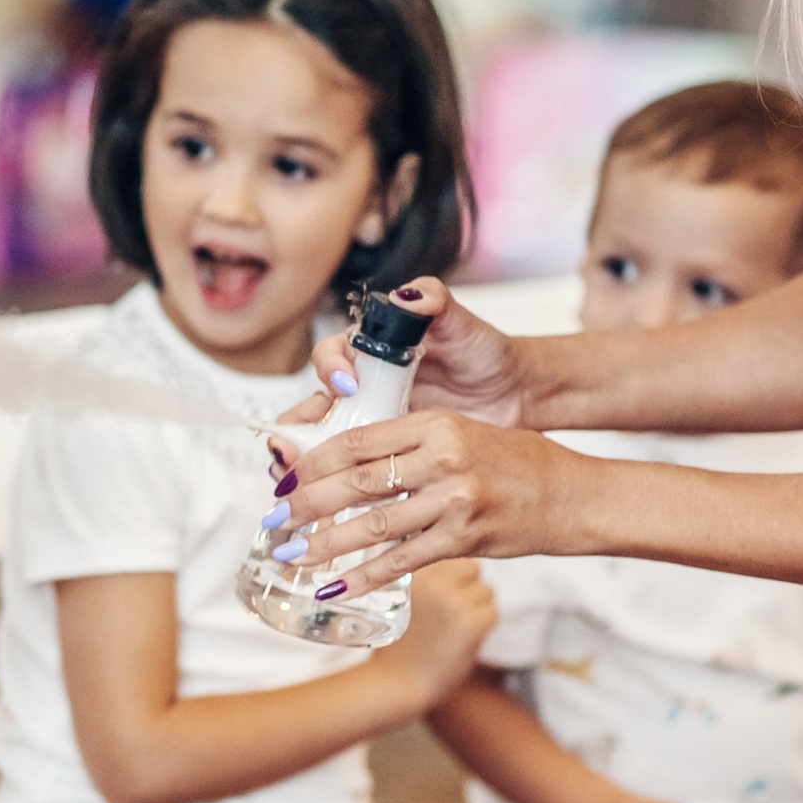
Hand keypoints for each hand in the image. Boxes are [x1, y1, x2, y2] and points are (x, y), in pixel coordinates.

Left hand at [271, 409, 589, 600]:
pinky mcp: (465, 539)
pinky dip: (364, 576)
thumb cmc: (516, 463)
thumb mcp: (462, 434)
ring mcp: (454, 501)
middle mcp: (442, 459)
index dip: (314, 461)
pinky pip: (403, 561)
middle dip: (307, 503)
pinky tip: (336, 586)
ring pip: (373, 525)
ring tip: (291, 554)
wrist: (573, 495)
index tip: (287, 477)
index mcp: (435, 424)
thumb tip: (346, 466)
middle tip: (275, 518)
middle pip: (356, 482)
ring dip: (325, 543)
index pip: (357, 440)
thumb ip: (409, 445)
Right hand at [272, 279, 530, 471]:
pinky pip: (351, 474)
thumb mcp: (460, 324)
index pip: (332, 357)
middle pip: (310, 408)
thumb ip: (434, 301)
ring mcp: (371, 424)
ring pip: (321, 445)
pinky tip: (326, 507)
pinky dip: (334, 489)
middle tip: (288, 447)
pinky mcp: (386, 457)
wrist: (514, 394)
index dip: (330, 370)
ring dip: (301, 464)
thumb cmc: (483, 352)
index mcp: (369, 352)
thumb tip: (407, 294)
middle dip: (293, 430)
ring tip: (292, 482)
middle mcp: (362, 388)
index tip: (346, 385)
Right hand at [367, 560, 494, 707]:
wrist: (396, 682)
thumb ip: (417, 576)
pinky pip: (492, 612)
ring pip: (485, 590)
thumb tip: (444, 557)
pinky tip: (462, 638)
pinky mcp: (470, 623)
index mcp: (410, 570)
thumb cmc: (396, 642)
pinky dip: (482, 626)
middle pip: (470, 566)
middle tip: (451, 607)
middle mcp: (432, 580)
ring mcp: (452, 601)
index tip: (444, 584)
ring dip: (476, 606)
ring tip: (454, 625)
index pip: (447, 547)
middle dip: (466, 584)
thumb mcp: (394, 598)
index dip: (449, 569)